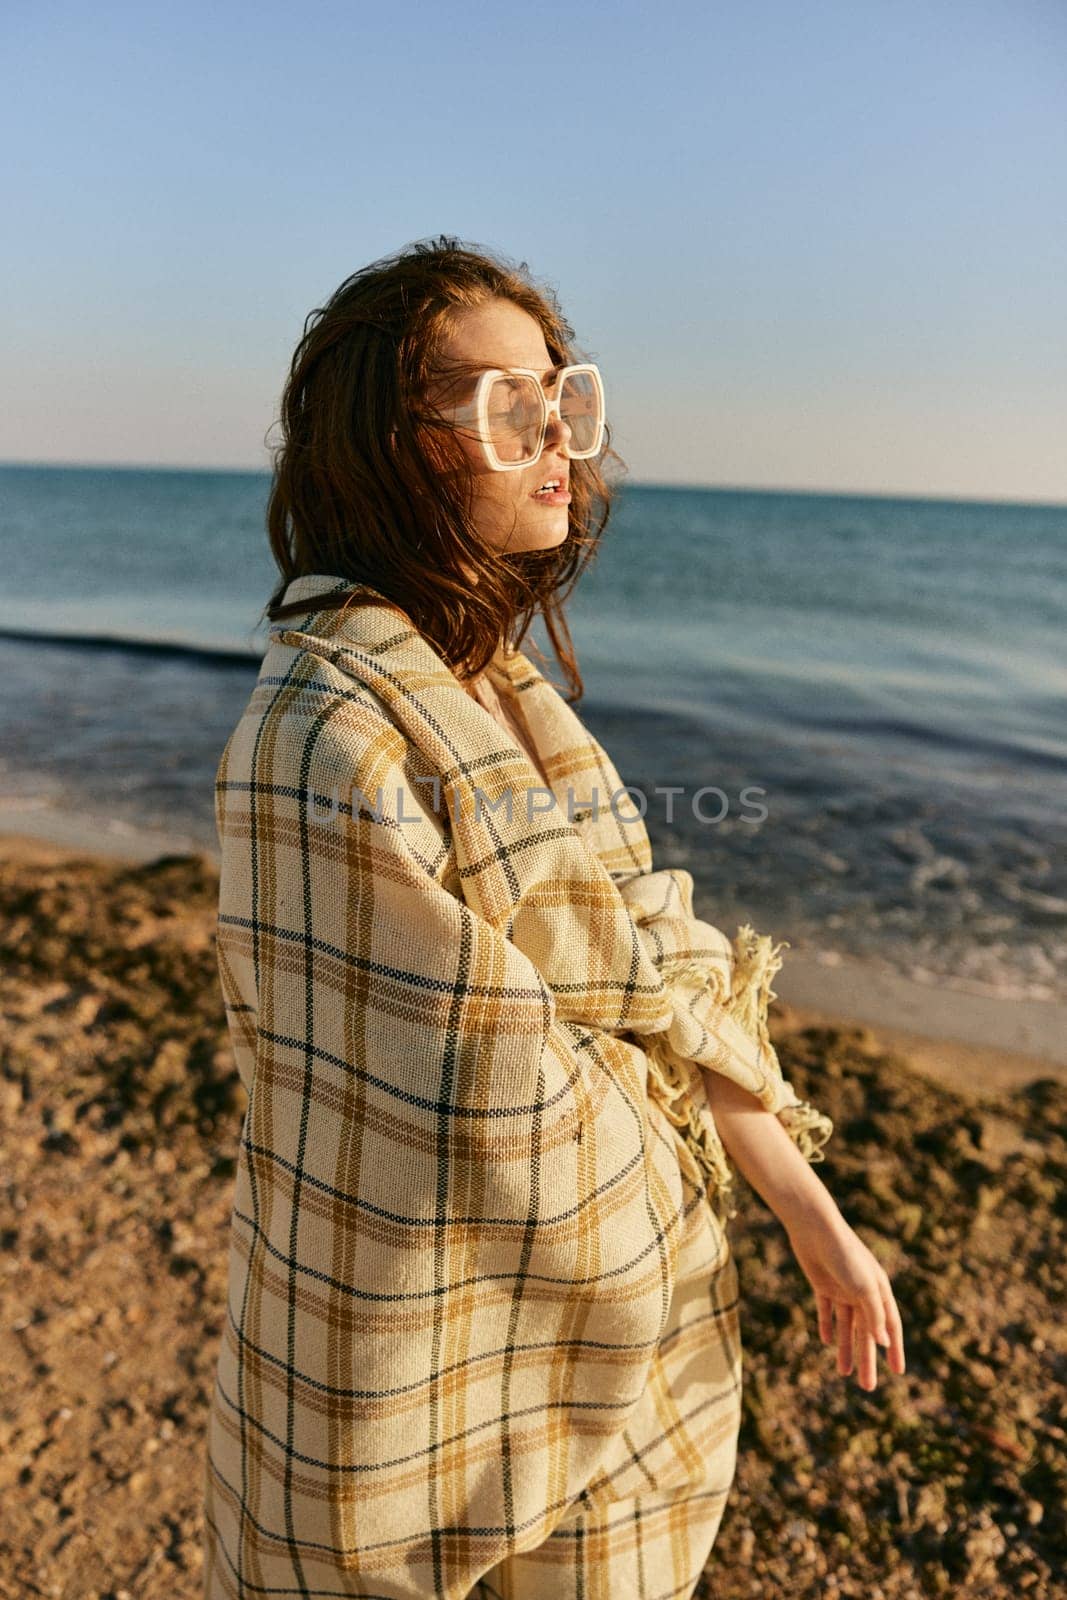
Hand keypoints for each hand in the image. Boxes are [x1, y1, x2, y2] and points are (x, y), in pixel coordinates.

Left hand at [784, 1204, 906, 1389]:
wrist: (815, 1228)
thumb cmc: (844, 1255)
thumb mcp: (863, 1287)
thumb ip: (874, 1314)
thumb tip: (883, 1342)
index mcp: (879, 1291)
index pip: (890, 1327)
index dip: (894, 1350)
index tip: (898, 1372)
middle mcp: (862, 1292)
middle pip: (867, 1333)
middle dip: (867, 1359)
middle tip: (868, 1387)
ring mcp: (842, 1289)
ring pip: (846, 1327)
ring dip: (846, 1349)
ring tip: (845, 1374)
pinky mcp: (822, 1285)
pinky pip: (826, 1311)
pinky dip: (827, 1326)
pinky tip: (826, 1342)